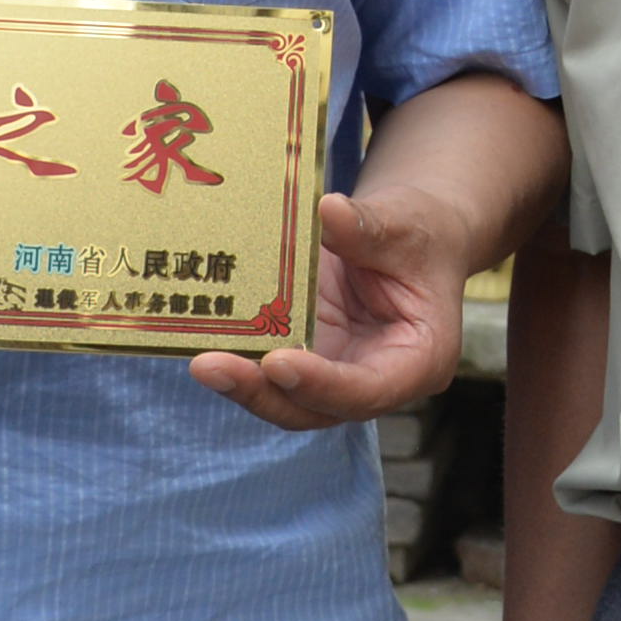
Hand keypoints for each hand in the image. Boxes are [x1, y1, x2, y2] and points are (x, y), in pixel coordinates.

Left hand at [191, 175, 479, 428]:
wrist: (411, 239)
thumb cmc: (420, 236)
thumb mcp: (405, 226)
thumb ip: (368, 227)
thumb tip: (328, 211)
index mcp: (417, 361)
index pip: (368, 390)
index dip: (322, 385)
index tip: (278, 362)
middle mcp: (373, 379)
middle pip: (314, 409)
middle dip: (262, 393)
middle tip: (211, 366)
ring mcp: (334, 372)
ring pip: (284, 397)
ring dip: (241, 382)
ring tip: (200, 359)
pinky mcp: (305, 356)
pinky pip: (267, 367)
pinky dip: (238, 354)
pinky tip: (201, 334)